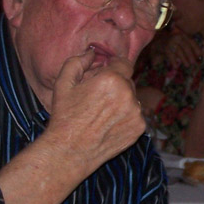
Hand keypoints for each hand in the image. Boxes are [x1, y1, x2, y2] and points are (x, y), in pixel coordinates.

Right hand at [45, 50, 146, 174]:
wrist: (71, 150)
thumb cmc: (65, 116)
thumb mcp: (64, 83)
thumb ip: (78, 61)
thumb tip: (92, 53)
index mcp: (111, 79)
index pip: (125, 62)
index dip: (115, 66)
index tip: (107, 71)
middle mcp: (128, 94)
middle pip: (127, 81)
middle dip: (115, 84)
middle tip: (98, 97)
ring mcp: (136, 113)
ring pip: (132, 99)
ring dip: (122, 101)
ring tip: (102, 113)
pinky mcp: (139, 128)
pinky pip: (135, 115)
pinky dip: (126, 117)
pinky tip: (109, 124)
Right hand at [163, 31, 202, 67]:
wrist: (159, 44)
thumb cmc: (175, 45)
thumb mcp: (182, 44)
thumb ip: (190, 48)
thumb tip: (200, 56)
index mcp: (183, 35)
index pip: (191, 41)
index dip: (197, 48)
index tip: (200, 55)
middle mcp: (177, 37)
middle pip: (186, 46)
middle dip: (191, 55)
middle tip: (194, 63)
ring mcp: (171, 42)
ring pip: (179, 51)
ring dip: (184, 59)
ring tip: (187, 65)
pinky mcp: (165, 47)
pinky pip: (171, 55)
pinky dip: (173, 61)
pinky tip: (176, 67)